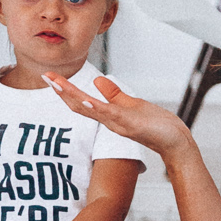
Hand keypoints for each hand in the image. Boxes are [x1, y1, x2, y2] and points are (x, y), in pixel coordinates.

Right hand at [44, 72, 192, 158]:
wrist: (175, 143)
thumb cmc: (156, 126)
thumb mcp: (132, 105)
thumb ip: (114, 95)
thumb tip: (97, 80)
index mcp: (109, 115)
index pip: (82, 101)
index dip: (65, 90)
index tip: (50, 77)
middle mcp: (109, 121)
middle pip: (80, 106)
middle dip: (62, 91)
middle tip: (45, 76)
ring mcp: (119, 124)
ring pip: (91, 110)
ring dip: (73, 97)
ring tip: (57, 85)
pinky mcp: (131, 125)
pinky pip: (110, 116)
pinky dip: (97, 109)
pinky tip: (86, 101)